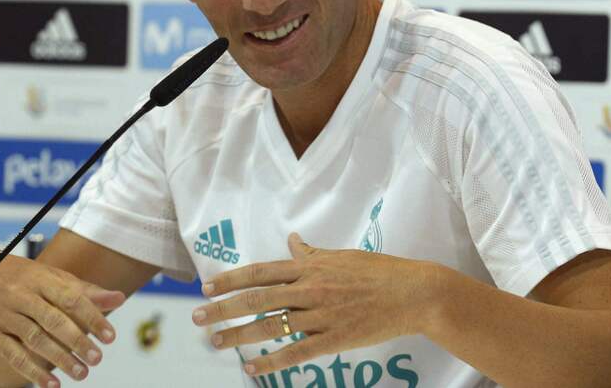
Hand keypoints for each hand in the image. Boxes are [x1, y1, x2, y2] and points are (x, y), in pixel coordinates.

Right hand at [0, 249, 125, 387]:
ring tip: (81, 373)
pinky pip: (12, 355)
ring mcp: (5, 315)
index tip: (109, 336)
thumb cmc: (22, 276)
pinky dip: (32, 371)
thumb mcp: (53, 276)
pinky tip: (51, 383)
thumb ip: (85, 290)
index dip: (92, 317)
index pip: (71, 298)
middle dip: (77, 342)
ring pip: (34, 340)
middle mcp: (21, 296)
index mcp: (41, 278)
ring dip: (59, 359)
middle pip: (53, 321)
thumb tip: (118, 298)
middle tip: (97, 358)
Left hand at [191, 233, 436, 376]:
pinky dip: (271, 362)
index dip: (232, 279)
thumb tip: (293, 241)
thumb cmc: (379, 272)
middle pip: (257, 298)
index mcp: (311, 267)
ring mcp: (322, 315)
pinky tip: (252, 369)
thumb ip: (313, 253)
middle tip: (197, 316)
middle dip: (223, 308)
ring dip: (239, 336)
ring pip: (271, 326)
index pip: (261, 271)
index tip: (207, 286)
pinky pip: (296, 352)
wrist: (414, 293)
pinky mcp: (334, 339)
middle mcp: (310, 288)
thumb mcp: (342, 256)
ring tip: (215, 341)